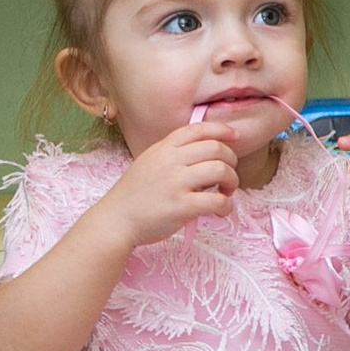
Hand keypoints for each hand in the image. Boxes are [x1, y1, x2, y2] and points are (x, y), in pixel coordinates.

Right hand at [95, 123, 239, 246]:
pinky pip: (218, 200)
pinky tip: (221, 211)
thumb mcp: (148, 163)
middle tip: (227, 176)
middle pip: (216, 149)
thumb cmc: (133, 195)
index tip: (234, 138)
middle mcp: (170, 161)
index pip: (198, 129)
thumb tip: (206, 153)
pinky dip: (226, 205)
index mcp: (162, 149)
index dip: (222, 130)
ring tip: (226, 192)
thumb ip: (172, 154)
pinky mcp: (182, 206)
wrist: (115, 221)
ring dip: (232, 181)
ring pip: (221, 170)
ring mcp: (175, 183)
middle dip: (231, 161)